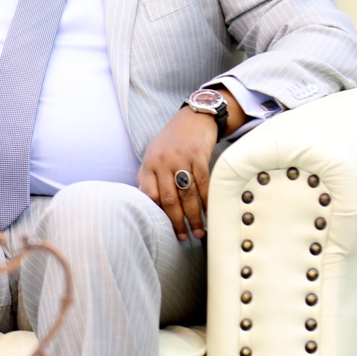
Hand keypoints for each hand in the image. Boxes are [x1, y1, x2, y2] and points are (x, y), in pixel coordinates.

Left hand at [138, 106, 218, 240]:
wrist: (193, 118)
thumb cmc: (172, 142)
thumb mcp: (154, 156)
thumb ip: (149, 178)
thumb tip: (147, 206)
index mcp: (149, 165)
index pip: (149, 196)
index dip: (157, 215)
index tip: (164, 231)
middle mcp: (162, 162)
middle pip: (169, 199)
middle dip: (177, 222)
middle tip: (184, 237)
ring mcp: (180, 158)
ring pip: (187, 195)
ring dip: (194, 216)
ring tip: (199, 231)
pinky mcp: (198, 155)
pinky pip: (203, 183)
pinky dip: (207, 201)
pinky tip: (209, 213)